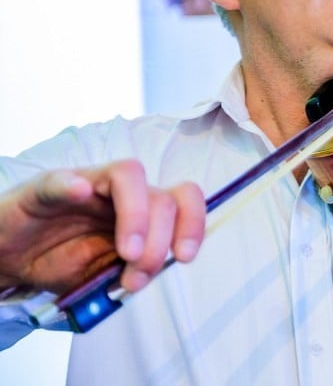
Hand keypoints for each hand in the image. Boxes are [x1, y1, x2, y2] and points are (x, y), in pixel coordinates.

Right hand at [0, 160, 204, 293]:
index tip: (185, 256)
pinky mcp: (46, 188)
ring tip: (127, 253)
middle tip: (136, 277)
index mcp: (141, 211)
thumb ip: (132, 270)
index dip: (193, 223)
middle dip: (160, 242)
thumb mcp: (106, 274)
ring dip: (136, 216)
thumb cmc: (62, 259)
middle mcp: (120, 192)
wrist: (10, 258)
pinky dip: (73, 184)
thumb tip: (149, 273)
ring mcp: (85, 184)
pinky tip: (79, 193)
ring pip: (127, 175)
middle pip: (161, 196)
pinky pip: (62, 179)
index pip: (183, 199)